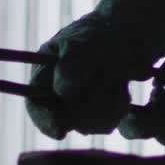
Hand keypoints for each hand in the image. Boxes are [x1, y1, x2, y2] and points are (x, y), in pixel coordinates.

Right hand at [25, 13, 150, 138]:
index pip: (36, 105)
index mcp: (44, 75)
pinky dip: (118, 107)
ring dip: (107, 103)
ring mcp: (78, 108)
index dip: (44, 121)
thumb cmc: (100, 34)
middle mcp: (57, 96)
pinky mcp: (99, 115)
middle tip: (105, 75)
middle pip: (65, 121)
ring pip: (89, 126)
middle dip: (89, 104)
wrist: (129, 36)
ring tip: (115, 76)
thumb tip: (62, 90)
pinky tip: (122, 87)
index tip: (60, 130)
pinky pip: (107, 124)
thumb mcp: (86, 41)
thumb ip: (73, 62)